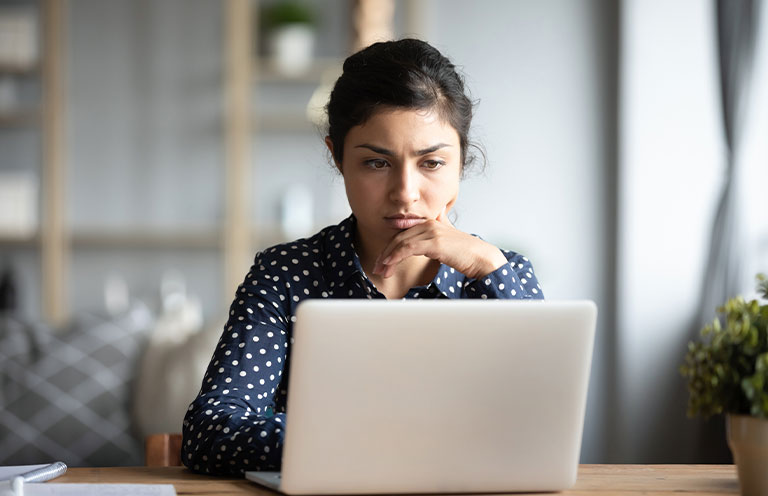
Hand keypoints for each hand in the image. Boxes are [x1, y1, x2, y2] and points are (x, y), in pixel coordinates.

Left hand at [372, 210, 507, 279]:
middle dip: (385, 254)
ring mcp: (431, 232)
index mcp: (429, 223)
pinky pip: (408, 248)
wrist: (481, 258)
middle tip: (377, 268)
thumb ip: (439, 228)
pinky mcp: (434, 242)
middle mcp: (429, 224)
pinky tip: (390, 265)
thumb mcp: (448, 237)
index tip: (382, 261)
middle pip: (398, 238)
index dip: (390, 247)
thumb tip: (437, 216)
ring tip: (381, 271)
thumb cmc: (465, 252)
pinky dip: (396, 256)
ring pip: (400, 243)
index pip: (402, 234)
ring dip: (388, 258)